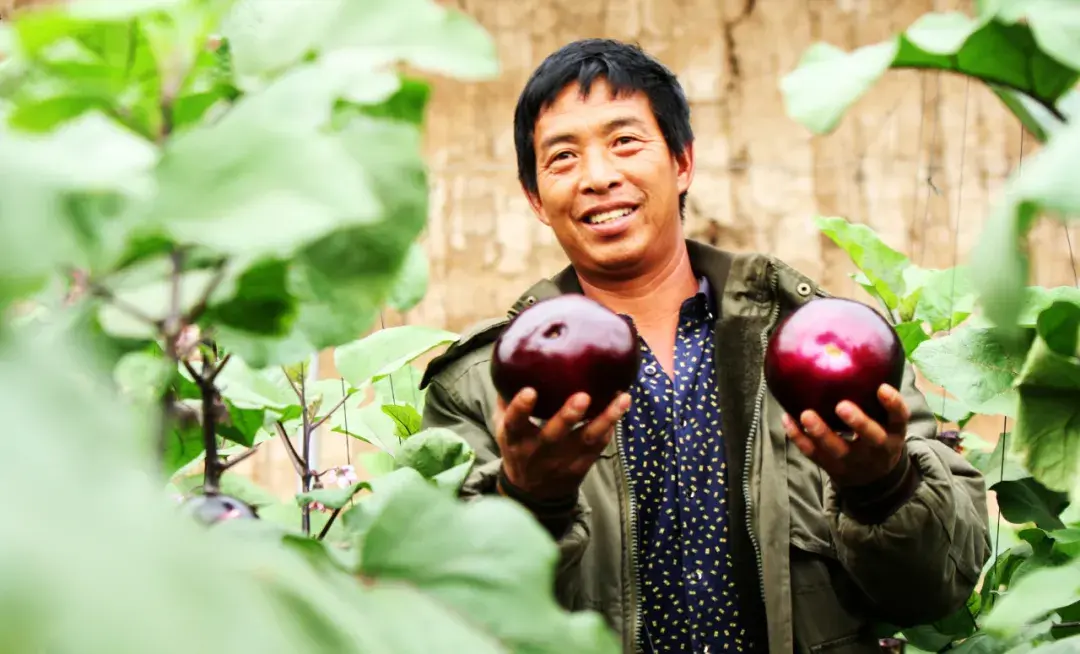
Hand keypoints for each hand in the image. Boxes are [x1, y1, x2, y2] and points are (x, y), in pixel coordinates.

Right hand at [496, 387, 630, 501]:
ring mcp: (562, 461)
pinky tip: (621, 405)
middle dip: (568, 415)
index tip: (529, 391)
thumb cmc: (519, 448)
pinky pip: (599, 446)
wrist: (533, 493)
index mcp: (515, 439)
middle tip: (583, 396)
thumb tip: (510, 363)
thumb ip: (506, 400)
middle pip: (554, 434)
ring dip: (605, 419)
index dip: (520, 408)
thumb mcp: (504, 428)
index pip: (514, 423)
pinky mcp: (582, 466)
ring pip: (587, 440)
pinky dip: (610, 426)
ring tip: (621, 398)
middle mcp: (538, 451)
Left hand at [781, 384, 909, 487]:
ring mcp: (853, 461)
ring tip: (806, 414)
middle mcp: (876, 449)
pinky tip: (787, 419)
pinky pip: (813, 454)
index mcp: (893, 434)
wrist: (874, 479)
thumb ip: (877, 398)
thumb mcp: (888, 423)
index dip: (893, 404)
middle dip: (858, 422)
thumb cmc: (878, 436)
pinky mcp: (832, 467)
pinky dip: (799, 437)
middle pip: (871, 438)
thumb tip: (861, 354)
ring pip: (837, 449)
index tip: (882, 388)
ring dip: (820, 432)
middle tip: (842, 405)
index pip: (899, 418)